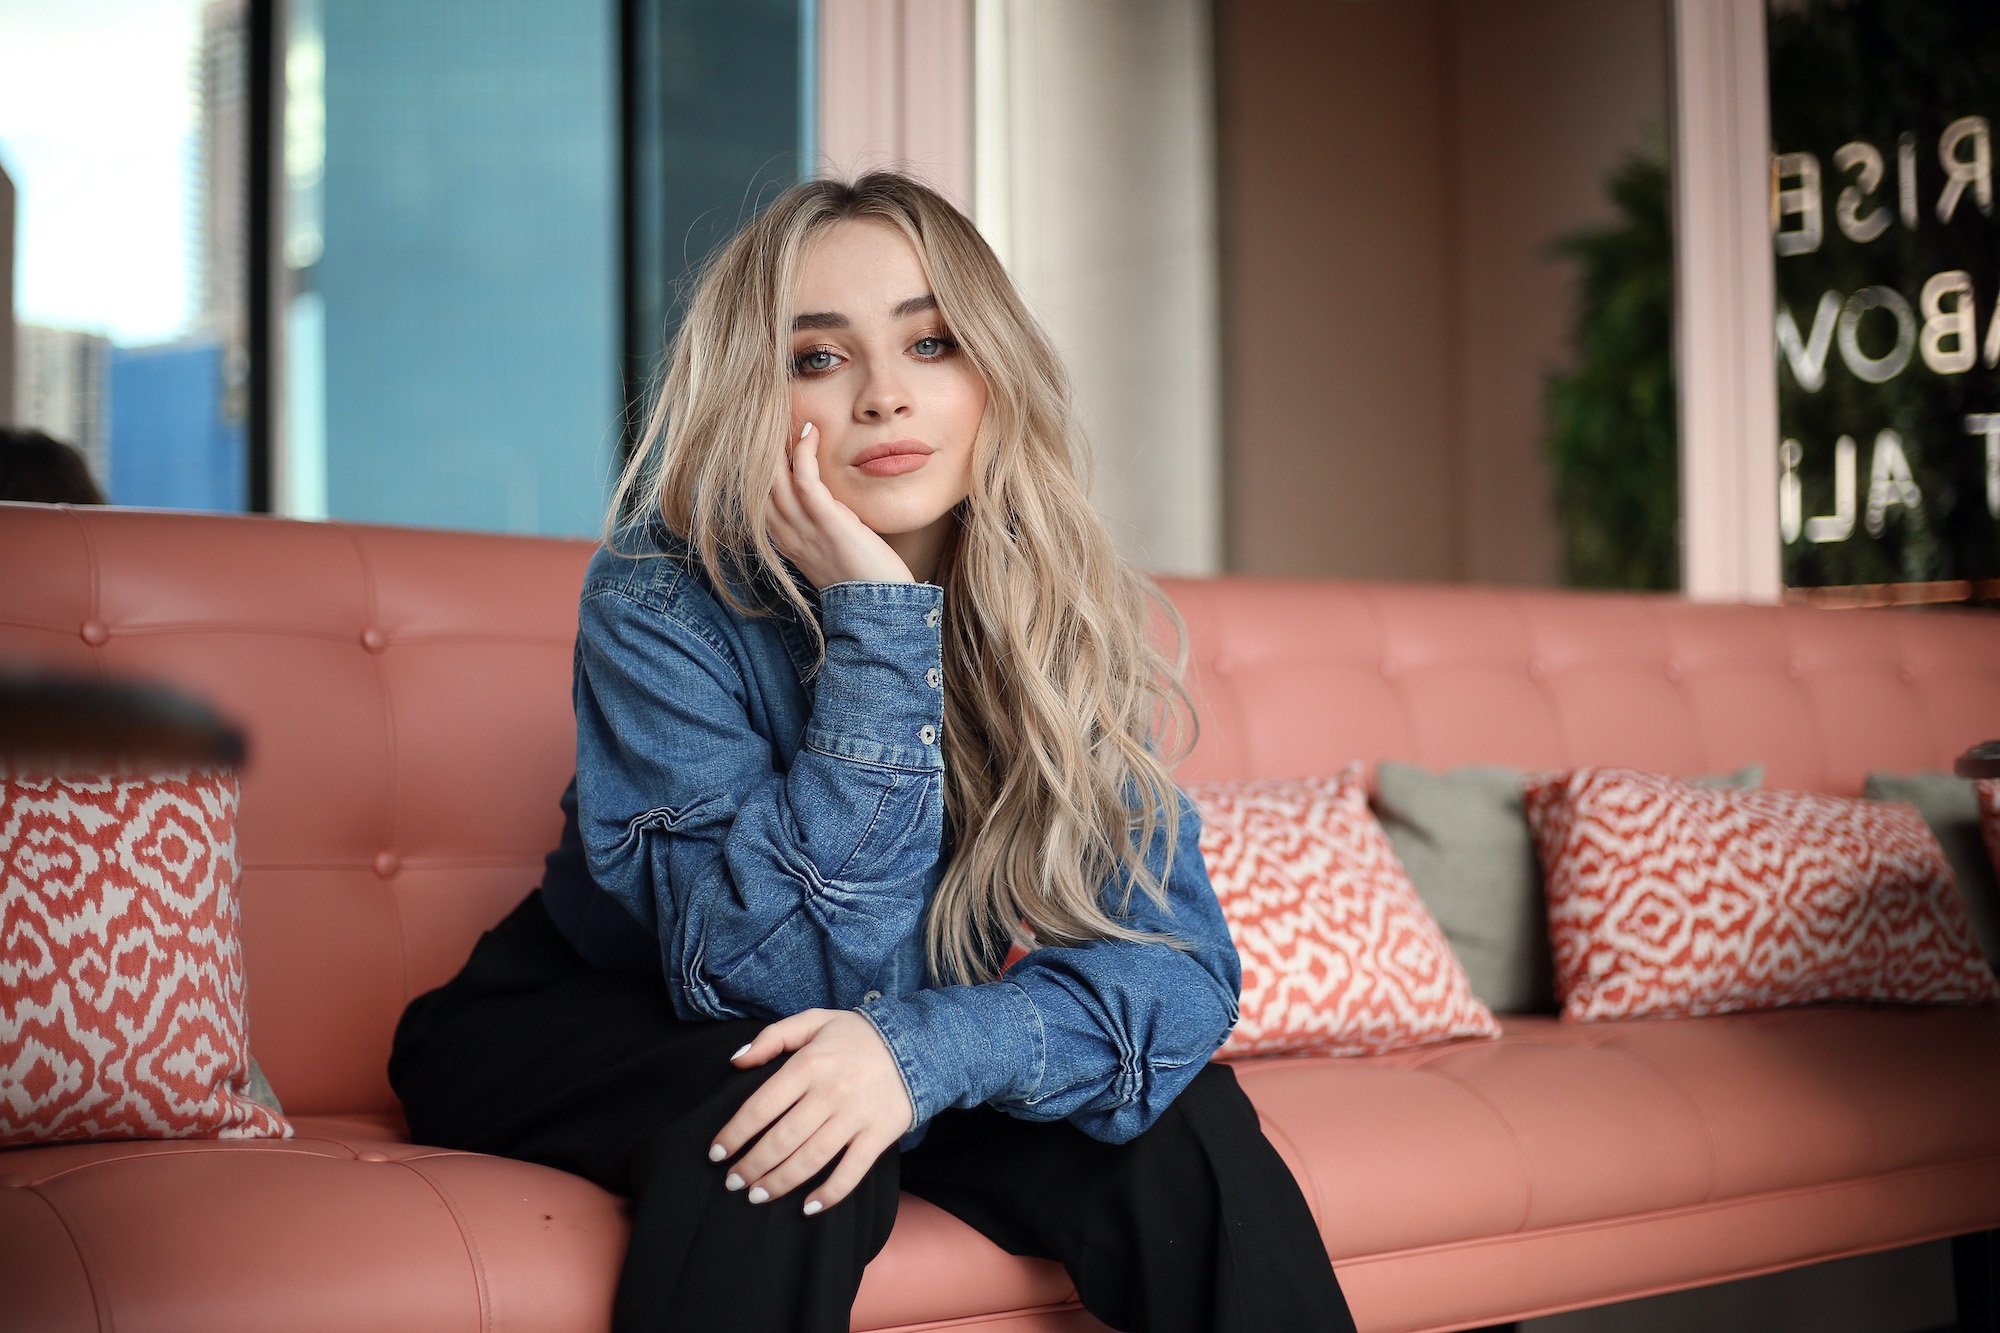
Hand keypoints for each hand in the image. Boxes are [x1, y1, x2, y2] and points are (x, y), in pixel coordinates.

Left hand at [709, 1008, 914, 1214]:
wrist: (916, 1044)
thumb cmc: (856, 1035)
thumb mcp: (814, 1021)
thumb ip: (772, 1037)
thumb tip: (736, 1061)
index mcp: (809, 1064)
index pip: (760, 1107)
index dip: (735, 1134)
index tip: (717, 1153)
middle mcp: (830, 1093)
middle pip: (781, 1140)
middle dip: (751, 1166)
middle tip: (733, 1183)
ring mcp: (855, 1117)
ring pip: (809, 1160)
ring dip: (779, 1183)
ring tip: (758, 1196)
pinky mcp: (879, 1136)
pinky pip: (851, 1173)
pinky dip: (829, 1194)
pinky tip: (809, 1207)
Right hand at [767, 422, 913, 587]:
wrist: (879, 607)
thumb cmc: (862, 575)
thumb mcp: (831, 546)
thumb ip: (822, 523)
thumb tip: (829, 498)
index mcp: (785, 540)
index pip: (758, 496)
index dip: (756, 464)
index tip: (764, 435)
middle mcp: (787, 534)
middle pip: (757, 483)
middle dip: (759, 448)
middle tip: (767, 415)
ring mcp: (804, 529)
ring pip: (774, 479)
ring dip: (779, 443)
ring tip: (785, 415)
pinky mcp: (827, 522)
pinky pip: (805, 481)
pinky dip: (805, 453)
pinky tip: (811, 432)